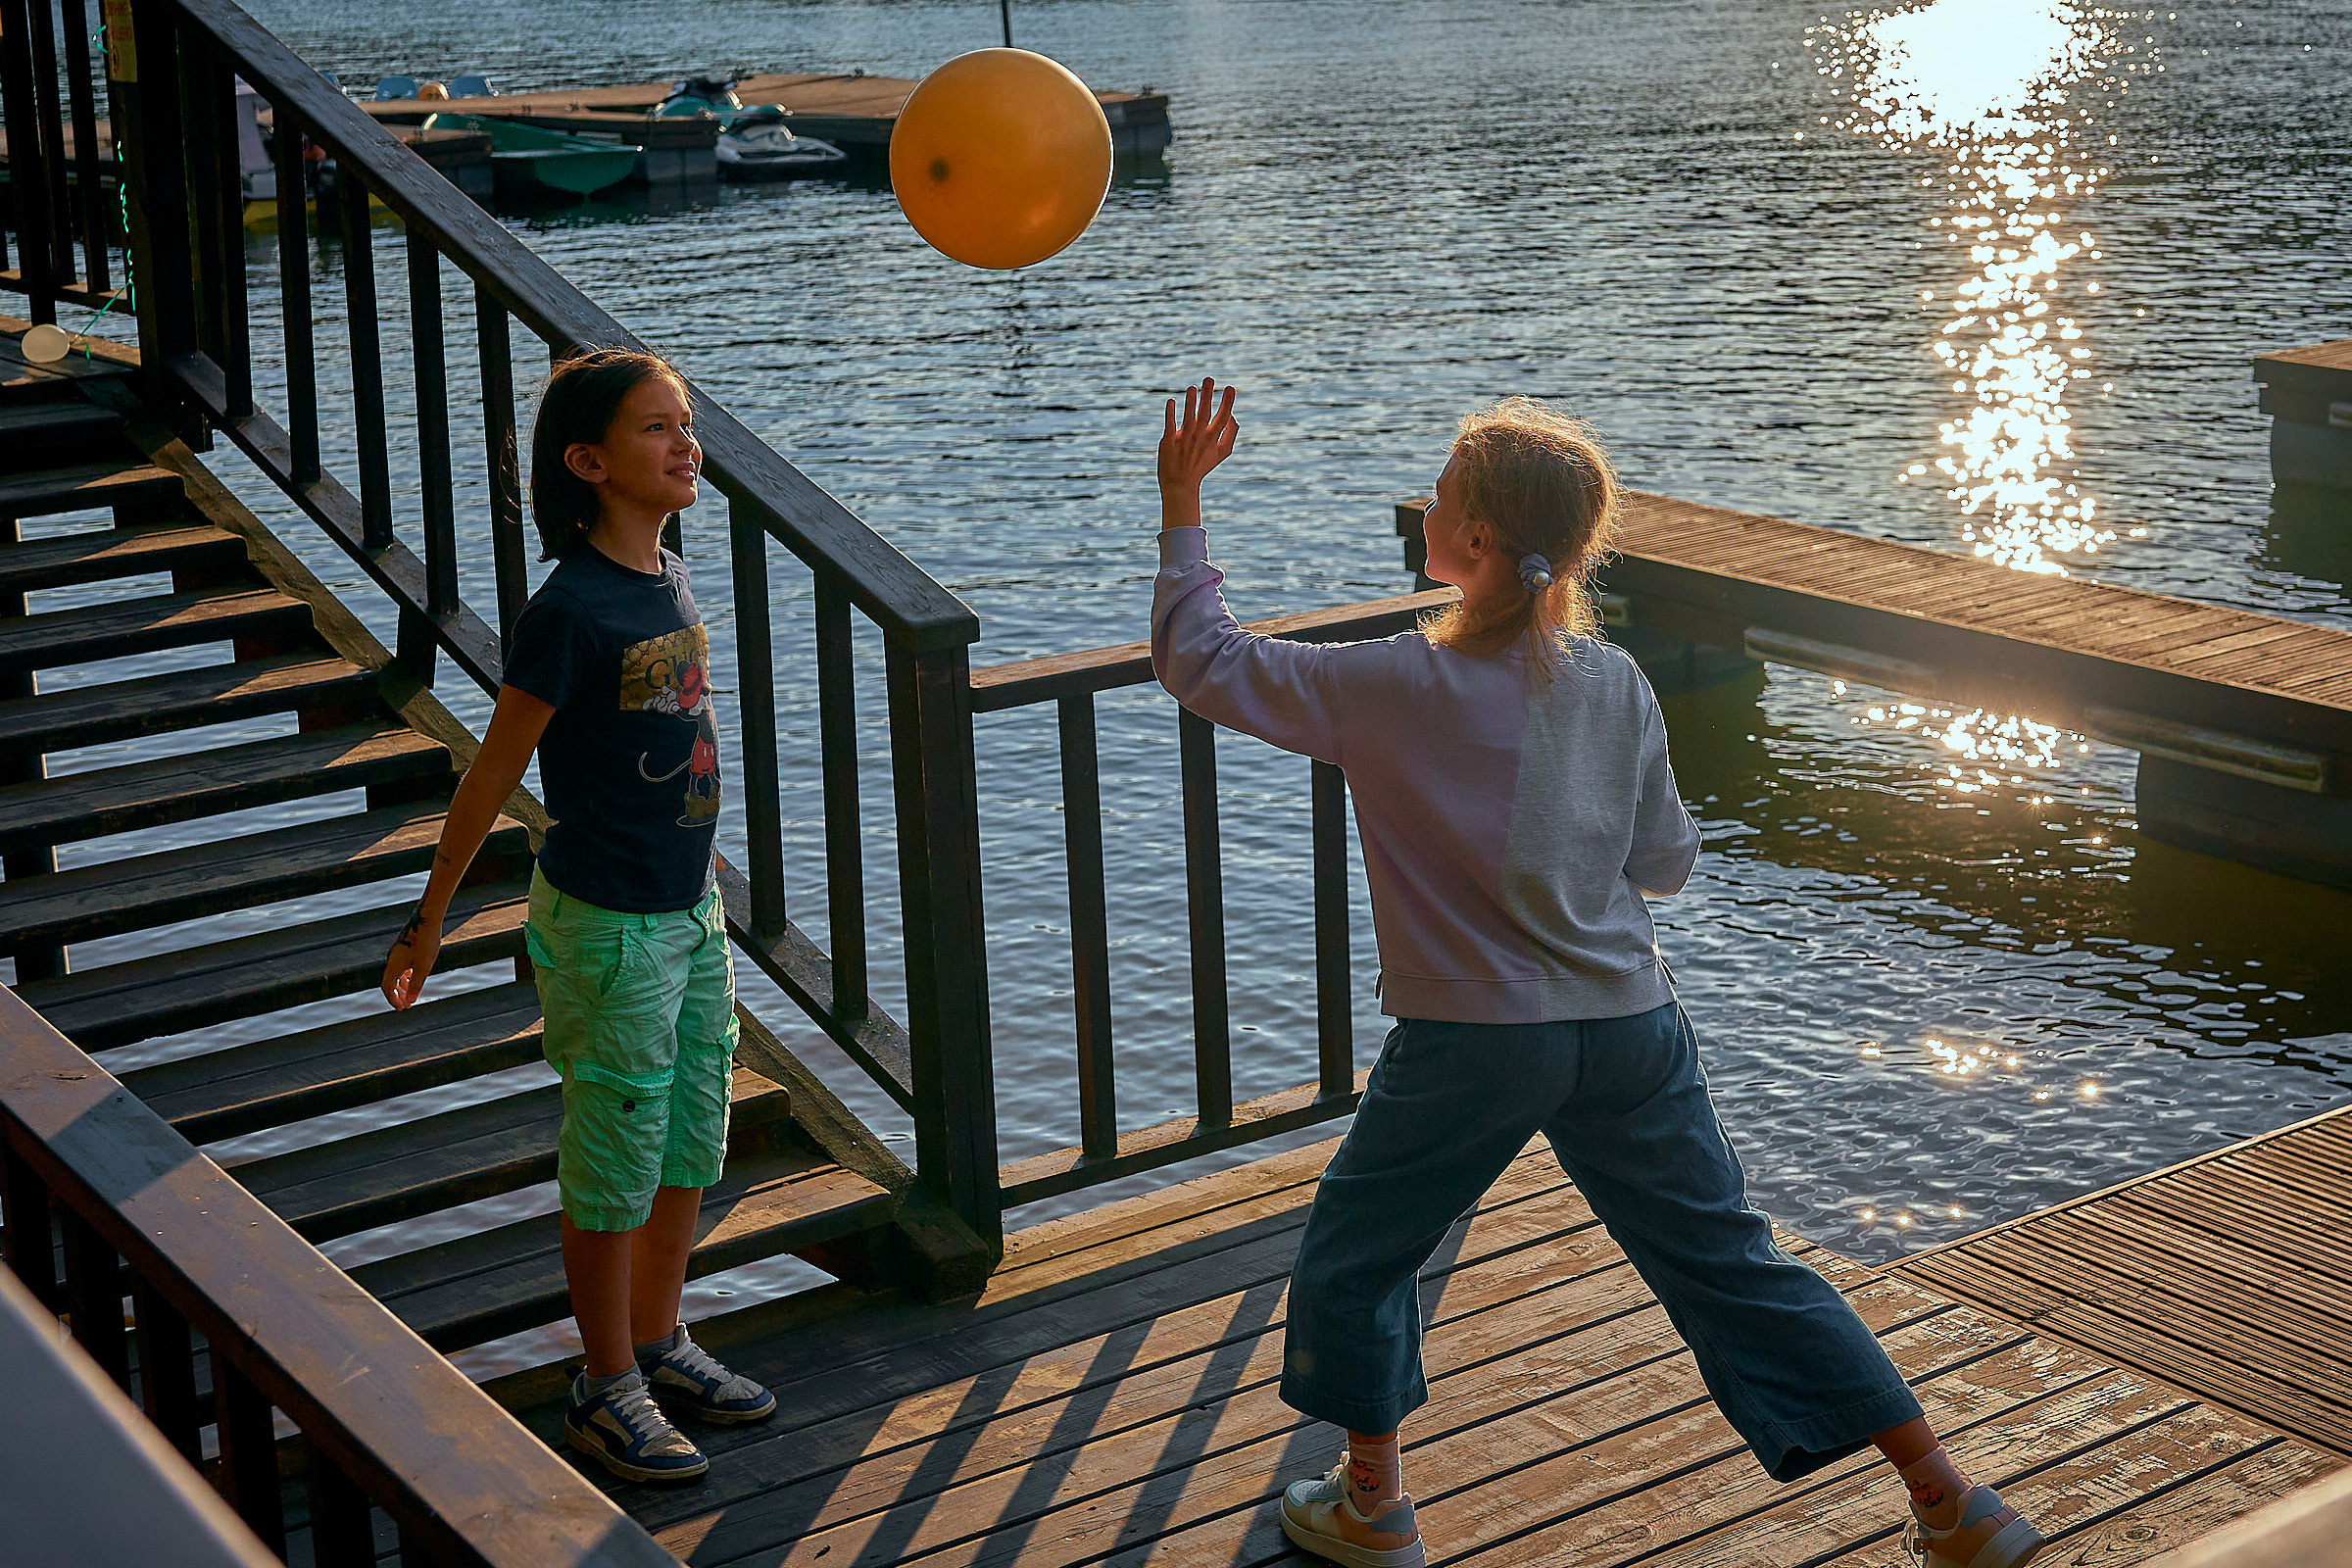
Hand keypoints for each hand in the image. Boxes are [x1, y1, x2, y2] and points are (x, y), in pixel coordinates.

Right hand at [382, 903, 444, 1009]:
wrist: (426, 919)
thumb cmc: (425, 943)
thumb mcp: (423, 967)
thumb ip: (416, 984)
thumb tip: (411, 1000)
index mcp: (393, 966)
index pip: (387, 988)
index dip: (393, 1000)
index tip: (402, 1009)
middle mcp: (391, 959)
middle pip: (390, 982)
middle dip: (397, 995)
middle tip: (406, 1005)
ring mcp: (396, 952)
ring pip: (396, 973)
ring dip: (402, 985)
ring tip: (410, 994)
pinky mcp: (402, 947)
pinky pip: (400, 965)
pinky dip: (405, 975)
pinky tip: (413, 977)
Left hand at [1158, 377, 1238, 529]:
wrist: (1180, 483)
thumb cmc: (1201, 465)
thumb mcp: (1222, 453)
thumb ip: (1231, 434)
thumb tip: (1233, 416)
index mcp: (1212, 438)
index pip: (1222, 417)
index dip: (1227, 402)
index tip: (1230, 387)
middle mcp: (1199, 437)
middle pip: (1205, 412)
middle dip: (1208, 395)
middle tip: (1209, 379)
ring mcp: (1183, 439)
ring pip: (1188, 416)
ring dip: (1190, 401)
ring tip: (1192, 388)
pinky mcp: (1168, 441)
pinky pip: (1170, 424)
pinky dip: (1170, 413)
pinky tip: (1171, 401)